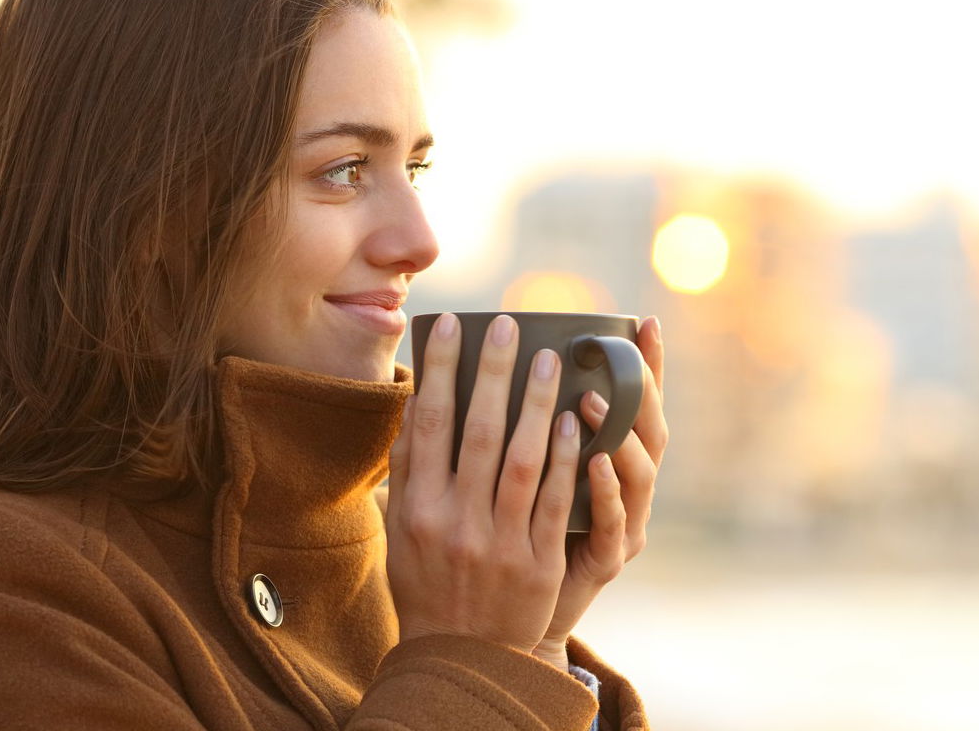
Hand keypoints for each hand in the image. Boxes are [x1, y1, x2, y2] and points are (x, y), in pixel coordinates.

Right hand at [386, 313, 584, 656]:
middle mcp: (453, 523)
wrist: (461, 657)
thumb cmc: (429, 581)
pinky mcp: (538, 563)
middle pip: (475, 432)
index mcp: (415, 509)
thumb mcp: (401, 530)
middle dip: (494, 372)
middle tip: (509, 324)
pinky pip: (556, 501)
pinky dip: (567, 458)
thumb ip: (408, 471)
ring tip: (552, 359)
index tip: (452, 322)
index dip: (441, 369)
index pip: (427, 424)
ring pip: (521, 460)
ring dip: (538, 404)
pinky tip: (577, 421)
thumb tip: (417, 404)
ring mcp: (498, 544)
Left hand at [532, 315, 667, 665]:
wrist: (504, 623)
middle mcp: (625, 489)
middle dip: (640, 388)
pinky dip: (606, 490)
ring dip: (614, 432)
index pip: (634, 406)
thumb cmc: (507, 540)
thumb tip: (487, 364)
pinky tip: (594, 460)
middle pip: (649, 430)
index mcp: (608, 460)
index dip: (645, 367)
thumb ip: (512, 429)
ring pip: (639, 472)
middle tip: (616, 352)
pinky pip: (615, 521)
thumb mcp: (514, 475)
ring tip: (587, 398)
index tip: (646, 323)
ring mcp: (623, 524)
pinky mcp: (609, 560)